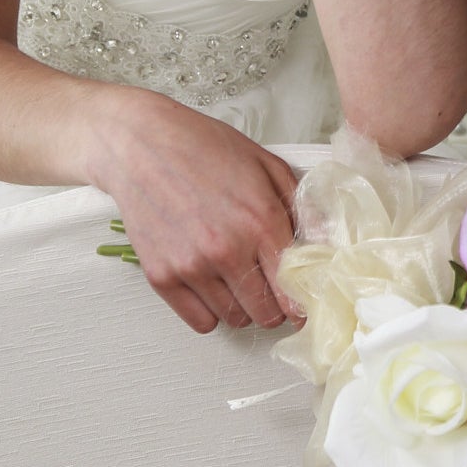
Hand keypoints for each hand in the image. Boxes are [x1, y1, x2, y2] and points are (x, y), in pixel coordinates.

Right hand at [87, 90, 303, 333]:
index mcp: (260, 222)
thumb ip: (301, 207)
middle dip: (274, 305)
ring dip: (242, 306)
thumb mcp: (265, 164)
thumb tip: (327, 247)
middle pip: (268, 315)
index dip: (304, 300)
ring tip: (234, 276)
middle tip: (267, 286)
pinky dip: (210, 311)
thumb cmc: (202, 147)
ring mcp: (191, 267)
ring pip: (236, 320)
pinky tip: (210, 285)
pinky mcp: (161, 277)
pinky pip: (201, 322)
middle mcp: (227, 250)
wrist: (139, 144)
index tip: (302, 300)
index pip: (296, 290)